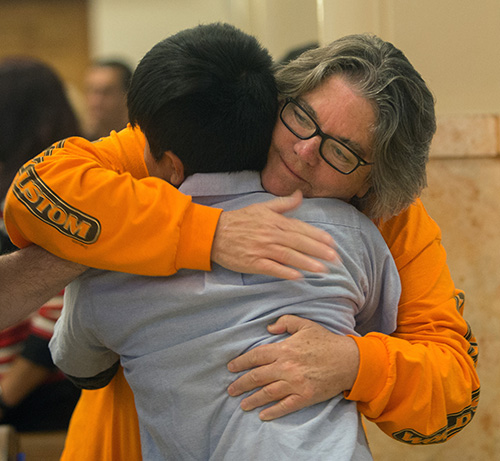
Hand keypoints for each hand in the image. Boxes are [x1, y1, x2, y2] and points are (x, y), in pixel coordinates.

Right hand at [211, 191, 337, 279]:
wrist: (214, 233)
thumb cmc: (240, 220)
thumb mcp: (262, 207)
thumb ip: (284, 203)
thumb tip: (300, 194)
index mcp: (275, 221)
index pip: (301, 228)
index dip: (318, 236)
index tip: (332, 243)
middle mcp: (271, 234)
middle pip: (299, 243)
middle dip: (319, 251)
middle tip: (335, 259)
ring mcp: (262, 249)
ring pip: (289, 256)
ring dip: (307, 263)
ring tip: (323, 270)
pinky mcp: (253, 263)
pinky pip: (272, 268)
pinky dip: (285, 272)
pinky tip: (298, 276)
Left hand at [227, 315, 359, 420]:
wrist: (348, 360)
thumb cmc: (326, 341)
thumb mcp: (305, 324)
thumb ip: (285, 322)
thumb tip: (269, 327)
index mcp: (284, 349)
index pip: (256, 356)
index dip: (241, 362)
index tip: (231, 367)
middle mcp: (286, 367)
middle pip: (257, 377)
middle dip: (241, 384)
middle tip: (231, 390)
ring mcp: (295, 383)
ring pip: (267, 393)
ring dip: (253, 399)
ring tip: (242, 404)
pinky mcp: (305, 396)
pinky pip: (285, 406)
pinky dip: (272, 412)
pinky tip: (263, 415)